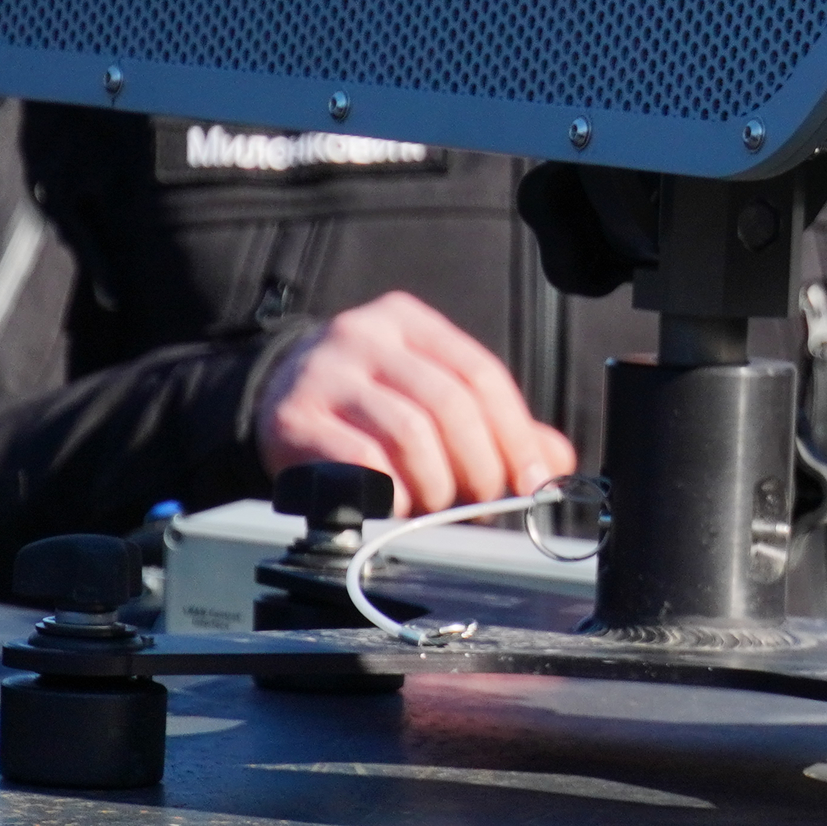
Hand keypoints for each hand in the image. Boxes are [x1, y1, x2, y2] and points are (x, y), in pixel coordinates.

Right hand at [258, 289, 576, 515]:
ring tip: (438, 504)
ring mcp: (326, 373)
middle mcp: (367, 335)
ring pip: (408, 431)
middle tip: (483, 500)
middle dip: (479, 463)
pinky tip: (397, 504)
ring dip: (437, 482)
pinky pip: (360, 458)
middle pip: (448, 402)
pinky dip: (391, 490)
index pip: (479, 372)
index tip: (531, 479)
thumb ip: (492, 422)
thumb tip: (553, 460)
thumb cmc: (367, 399)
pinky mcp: (295, 418)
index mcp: (409, 321)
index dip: (514, 432)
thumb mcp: (428, 392)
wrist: (273, 397)